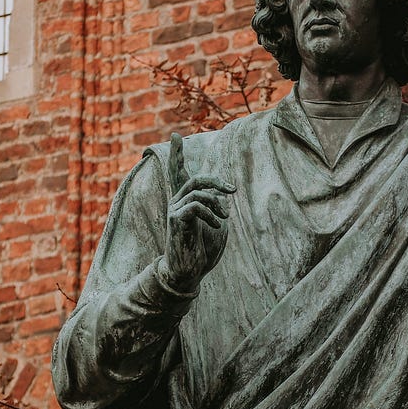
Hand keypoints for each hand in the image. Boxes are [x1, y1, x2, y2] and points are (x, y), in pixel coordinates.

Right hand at [160, 133, 235, 292]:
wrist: (190, 272)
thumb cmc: (202, 251)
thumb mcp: (216, 225)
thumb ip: (216, 207)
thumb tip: (223, 196)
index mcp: (185, 202)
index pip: (178, 174)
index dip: (177, 156)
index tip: (175, 136)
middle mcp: (176, 203)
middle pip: (195, 178)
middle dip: (216, 180)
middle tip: (233, 189)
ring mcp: (174, 211)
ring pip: (197, 191)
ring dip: (216, 202)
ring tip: (225, 217)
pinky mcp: (176, 220)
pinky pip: (195, 205)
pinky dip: (210, 213)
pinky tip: (217, 225)